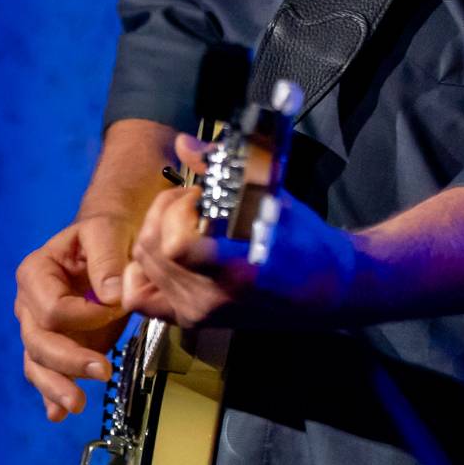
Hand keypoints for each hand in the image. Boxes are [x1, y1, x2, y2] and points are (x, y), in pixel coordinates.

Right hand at [13, 212, 137, 421]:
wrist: (111, 239)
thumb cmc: (106, 231)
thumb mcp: (107, 230)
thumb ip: (107, 259)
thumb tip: (112, 296)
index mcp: (35, 273)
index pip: (51, 309)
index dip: (84, 316)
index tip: (117, 308)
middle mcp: (29, 304)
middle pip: (38, 341)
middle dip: (68, 360)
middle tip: (103, 371)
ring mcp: (39, 328)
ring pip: (37, 364)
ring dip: (56, 387)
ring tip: (77, 405)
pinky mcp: (55, 346)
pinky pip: (45, 373)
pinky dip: (50, 395)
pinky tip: (58, 413)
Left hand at [122, 134, 357, 328]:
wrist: (324, 290)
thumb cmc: (305, 242)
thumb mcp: (272, 197)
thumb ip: (221, 170)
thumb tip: (183, 143)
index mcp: (236, 270)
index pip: (175, 246)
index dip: (179, 210)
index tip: (202, 196)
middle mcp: (209, 299)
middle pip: (151, 248)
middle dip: (166, 213)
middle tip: (194, 203)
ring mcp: (196, 314)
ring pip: (141, 265)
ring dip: (157, 233)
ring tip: (186, 223)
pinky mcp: (188, 320)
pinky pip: (139, 295)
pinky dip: (144, 269)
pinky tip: (169, 252)